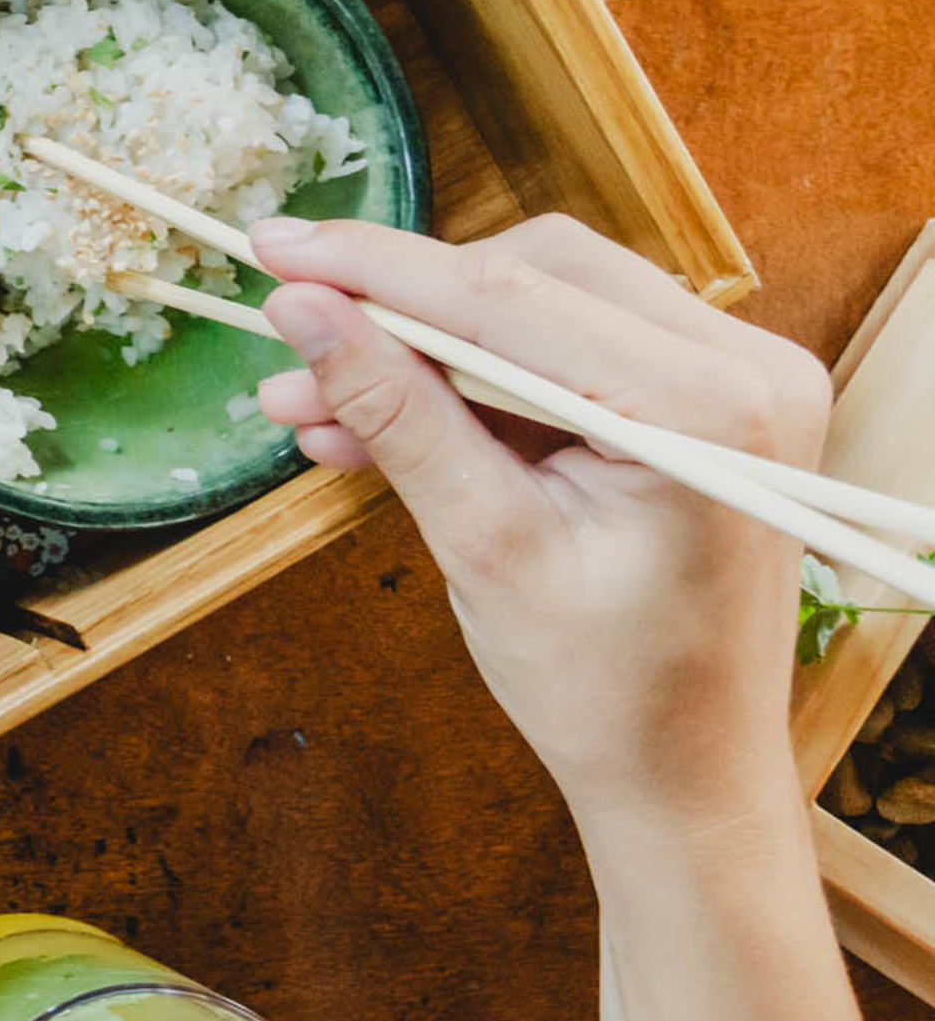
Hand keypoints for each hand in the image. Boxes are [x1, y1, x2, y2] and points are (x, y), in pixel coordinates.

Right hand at [251, 214, 834, 839]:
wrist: (688, 775)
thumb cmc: (607, 689)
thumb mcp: (484, 546)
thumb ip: (397, 412)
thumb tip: (303, 310)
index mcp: (710, 409)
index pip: (513, 298)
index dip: (379, 268)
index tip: (273, 245)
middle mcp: (747, 368)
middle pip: (536, 275)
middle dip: (402, 307)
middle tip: (290, 338)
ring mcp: (734, 381)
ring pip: (543, 303)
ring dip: (426, 349)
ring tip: (313, 403)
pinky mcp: (704, 401)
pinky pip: (566, 350)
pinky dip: (472, 382)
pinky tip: (377, 421)